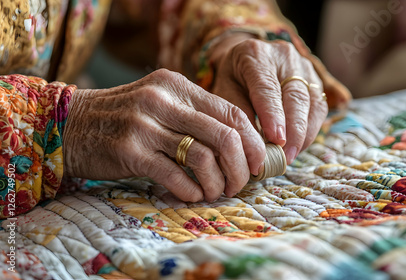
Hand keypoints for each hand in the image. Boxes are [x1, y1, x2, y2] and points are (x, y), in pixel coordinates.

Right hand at [63, 69, 265, 201]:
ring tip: (215, 192)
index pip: (231, 111)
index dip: (252, 141)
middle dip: (241, 166)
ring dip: (217, 182)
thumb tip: (239, 145)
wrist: (70, 125)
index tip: (257, 162)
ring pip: (203, 157)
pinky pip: (176, 176)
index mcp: (177, 85)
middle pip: (224, 135)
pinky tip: (192, 195)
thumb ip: (195, 115)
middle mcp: (163, 100)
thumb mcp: (160, 102)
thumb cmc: (123, 118)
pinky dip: (191, 190)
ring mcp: (145, 125)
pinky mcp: (130, 152)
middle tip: (240, 183)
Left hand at [209, 35, 329, 163]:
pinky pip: (319, 107)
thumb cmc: (233, 78)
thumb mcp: (225, 90)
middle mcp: (284, 56)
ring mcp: (304, 66)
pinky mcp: (315, 78)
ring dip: (304, 133)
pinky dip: (310, 129)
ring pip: (312, 102)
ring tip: (291, 156)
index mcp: (255, 54)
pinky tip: (299, 146)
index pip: (267, 87)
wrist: (248, 59)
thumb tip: (254, 145)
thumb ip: (238, 113)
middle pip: (295, 95)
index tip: (276, 139)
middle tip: (285, 156)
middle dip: (293, 130)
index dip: (273, 115)